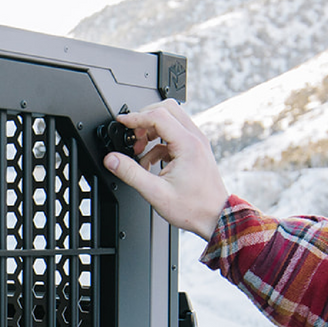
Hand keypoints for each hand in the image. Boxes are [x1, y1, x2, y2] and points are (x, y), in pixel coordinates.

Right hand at [102, 99, 228, 240]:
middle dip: (144, 119)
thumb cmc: (193, 207)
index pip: (158, 116)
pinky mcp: (195, 149)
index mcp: (187, 144)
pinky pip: (174, 134)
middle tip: (132, 136)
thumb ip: (131, 173)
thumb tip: (112, 159)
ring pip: (171, 120)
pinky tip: (150, 162)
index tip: (121, 123)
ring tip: (139, 151)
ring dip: (151, 131)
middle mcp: (195, 138)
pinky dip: (158, 142)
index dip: (135, 117)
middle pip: (167, 110)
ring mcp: (197, 142)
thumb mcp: (155, 192)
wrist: (215, 217)